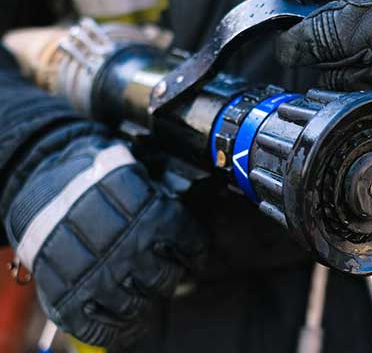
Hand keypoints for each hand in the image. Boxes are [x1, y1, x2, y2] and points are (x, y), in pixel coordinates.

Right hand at [2, 122, 205, 346]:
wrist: (41, 183)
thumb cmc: (95, 177)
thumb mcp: (138, 172)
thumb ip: (164, 191)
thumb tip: (190, 196)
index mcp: (156, 217)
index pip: (192, 245)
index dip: (196, 252)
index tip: (194, 256)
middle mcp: (134, 250)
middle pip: (167, 280)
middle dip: (169, 277)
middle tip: (162, 273)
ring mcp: (102, 277)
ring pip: (138, 306)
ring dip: (144, 303)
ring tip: (141, 296)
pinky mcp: (72, 298)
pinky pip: (100, 329)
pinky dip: (115, 332)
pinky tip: (122, 325)